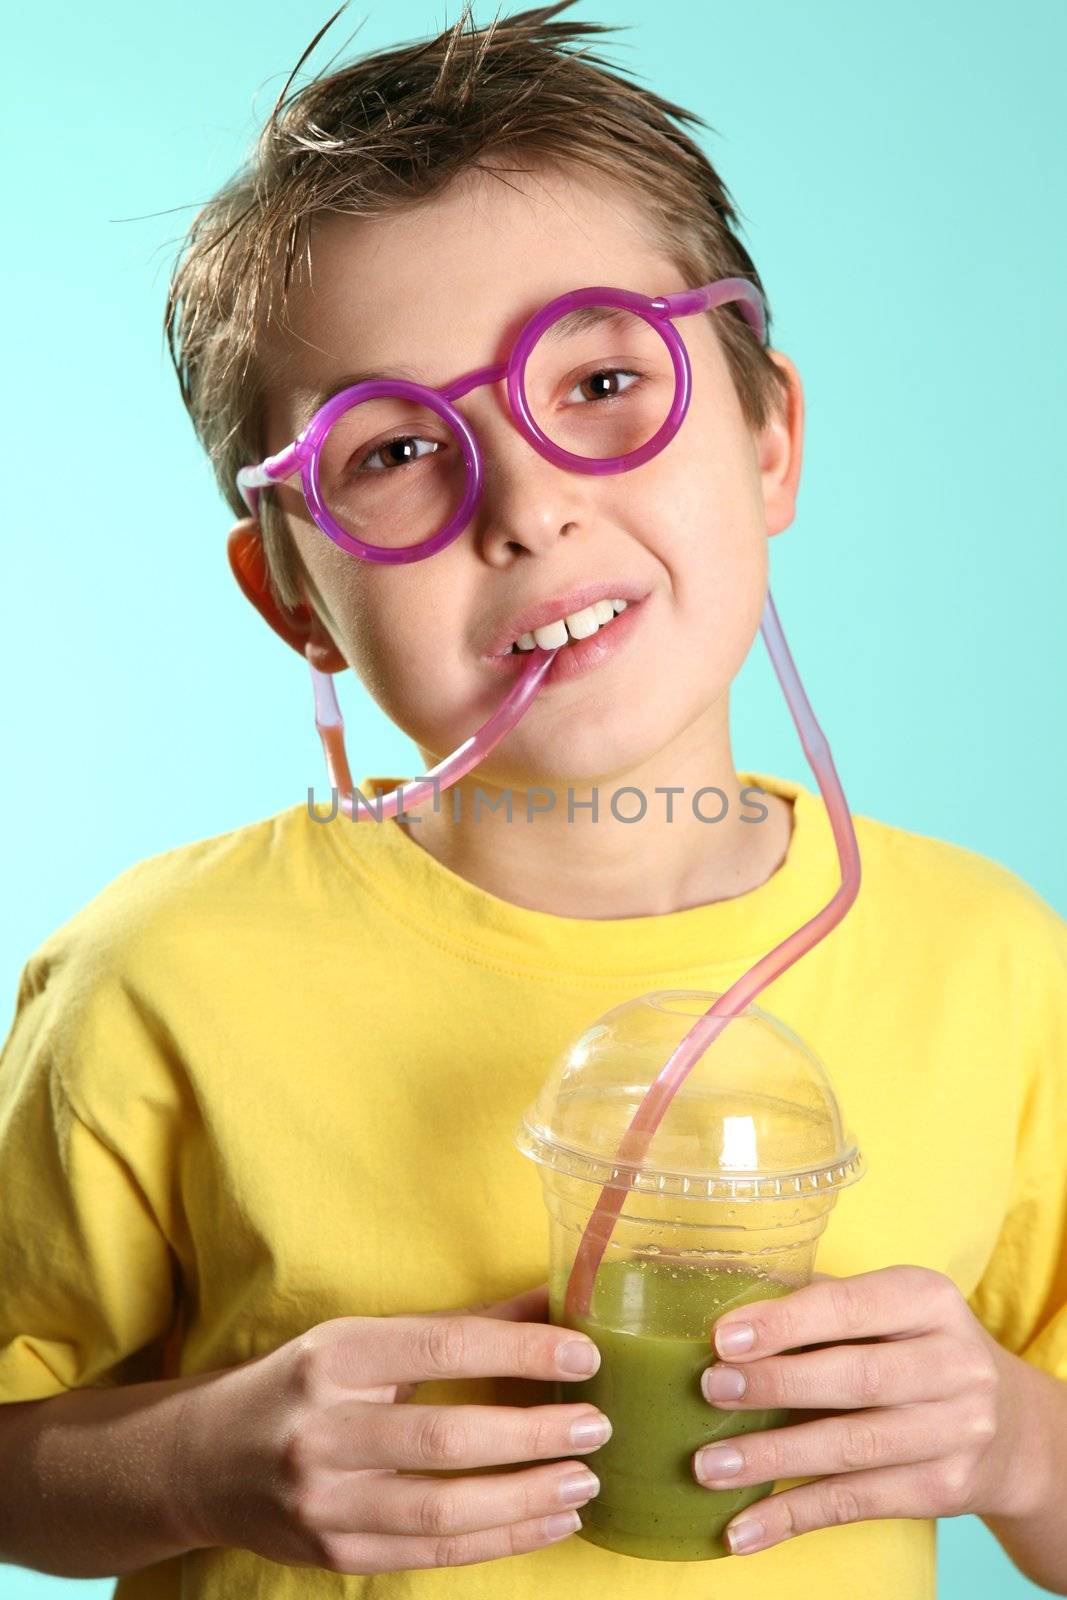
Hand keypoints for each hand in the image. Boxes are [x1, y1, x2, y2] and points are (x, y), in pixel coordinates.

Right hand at [176, 1284, 609, 1572]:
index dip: (520, 1351)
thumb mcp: (363, 1340)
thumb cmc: (301, 1385)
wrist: (202, 1460)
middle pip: (444, 1439)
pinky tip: (548, 1521)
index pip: (442, 1348)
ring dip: (525, 1499)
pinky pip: (431, 1554)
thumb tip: (550, 1302)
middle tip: (595, 1425)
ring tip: (584, 1481)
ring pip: (441, 1511)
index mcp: (334, 1357)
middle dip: (531, 1434)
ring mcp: (325, 1502)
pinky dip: (499, 1540)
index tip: (583, 1355)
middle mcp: (322, 1430)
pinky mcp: (335, 1554)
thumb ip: (458, 1327)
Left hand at [692, 1265, 1038, 1555]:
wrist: (1009, 1425)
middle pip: (854, 1378)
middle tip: (710, 1391)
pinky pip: (856, 1503)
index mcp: (927, 1299)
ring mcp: (955, 1431)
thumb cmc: (915, 1349)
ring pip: (851, 1448)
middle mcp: (953, 1363)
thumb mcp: (888, 1309)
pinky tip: (743, 1527)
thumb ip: (818, 1303)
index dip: (784, 1324)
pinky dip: (792, 1515)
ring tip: (708, 1466)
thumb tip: (724, 1303)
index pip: (849, 1307)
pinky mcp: (943, 1490)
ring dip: (772, 1459)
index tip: (723, 1339)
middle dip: (775, 1385)